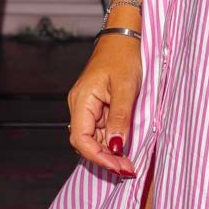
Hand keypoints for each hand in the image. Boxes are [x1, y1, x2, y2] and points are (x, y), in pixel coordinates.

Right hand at [67, 37, 140, 176]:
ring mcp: (87, 108)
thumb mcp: (126, 88)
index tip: (119, 167)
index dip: (98, 157)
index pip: (81, 139)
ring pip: (93, 139)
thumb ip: (120, 118)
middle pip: (86, 143)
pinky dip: (111, 142)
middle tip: (128, 169)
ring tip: (129, 163)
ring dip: (109, 153)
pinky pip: (100, 131)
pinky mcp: (96, 108)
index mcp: (82, 101)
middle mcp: (80, 106)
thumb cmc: (123, 57)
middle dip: (105, 159)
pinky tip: (124, 149)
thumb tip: (115, 146)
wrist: (122, 39)